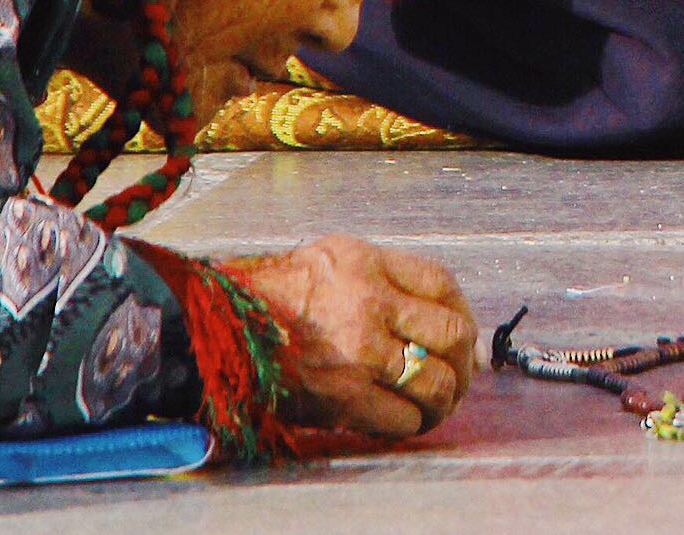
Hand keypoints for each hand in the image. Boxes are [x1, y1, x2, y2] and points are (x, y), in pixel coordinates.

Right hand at [217, 238, 477, 441]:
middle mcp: (369, 303)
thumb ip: (384, 277)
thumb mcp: (332, 259)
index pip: (442, 284)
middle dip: (463, 362)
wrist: (220, 330)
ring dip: (444, 400)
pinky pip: (401, 418)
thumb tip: (439, 315)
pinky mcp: (342, 396)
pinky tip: (405, 420)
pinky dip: (411, 424)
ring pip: (434, 381)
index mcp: (367, 263)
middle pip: (451, 333)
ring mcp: (359, 352)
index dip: (462, 312)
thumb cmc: (275, 298)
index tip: (463, 335)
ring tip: (436, 405)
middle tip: (458, 376)